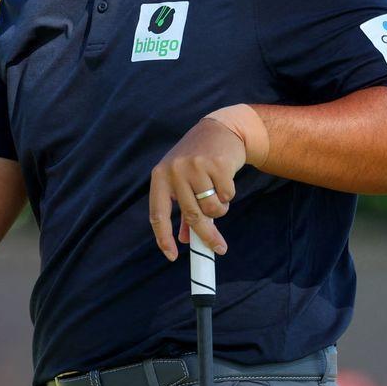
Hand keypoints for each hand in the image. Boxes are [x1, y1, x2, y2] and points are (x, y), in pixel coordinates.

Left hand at [149, 116, 245, 261]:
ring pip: (211, 208)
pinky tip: (225, 180)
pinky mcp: (217, 163)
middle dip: (207, 236)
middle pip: (191, 216)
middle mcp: (174, 171)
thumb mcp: (182, 180)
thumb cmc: (198, 160)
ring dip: (219, 210)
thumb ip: (183, 208)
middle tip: (219, 248)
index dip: (164, 238)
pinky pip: (226, 195)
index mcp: (159, 177)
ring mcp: (195, 166)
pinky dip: (229, 195)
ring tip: (218, 197)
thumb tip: (186, 240)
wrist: (220, 129)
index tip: (173, 256)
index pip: (158, 215)